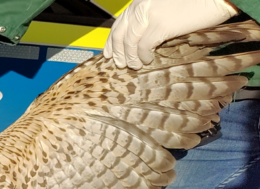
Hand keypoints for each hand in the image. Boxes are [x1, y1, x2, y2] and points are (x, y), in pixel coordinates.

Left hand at [103, 0, 238, 69]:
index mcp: (141, 1)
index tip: (109, 52)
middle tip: (119, 64)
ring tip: (133, 66)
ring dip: (130, 57)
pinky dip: (144, 56)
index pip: (120, 22)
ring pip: (130, 42)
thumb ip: (150, 16)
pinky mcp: (161, 25)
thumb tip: (141, 35)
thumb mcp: (165, 5)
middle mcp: (141, 6)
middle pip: (121, 33)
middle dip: (118, 51)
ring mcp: (150, 15)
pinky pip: (145, 46)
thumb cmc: (195, 1)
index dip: (112, 40)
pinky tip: (147, 60)